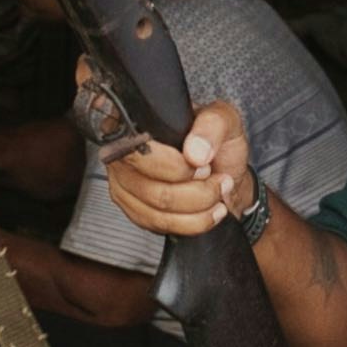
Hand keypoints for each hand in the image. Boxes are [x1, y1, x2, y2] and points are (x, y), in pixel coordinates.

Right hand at [96, 85, 254, 241]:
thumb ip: (212, 125)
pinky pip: (158, 225)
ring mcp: (123, 184)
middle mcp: (121, 153)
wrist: (223, 172)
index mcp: (136, 123)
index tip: (203, 165)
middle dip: (194, 190)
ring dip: (197, 207)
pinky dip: (192, 223)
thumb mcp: (224, 120)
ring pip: (157, 212)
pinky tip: (208, 210)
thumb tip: (195, 152)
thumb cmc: (216, 143)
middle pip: (150, 188)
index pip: (140, 151)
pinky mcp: (133, 209)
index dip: (175, 166)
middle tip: (214, 178)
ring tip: (216, 193)